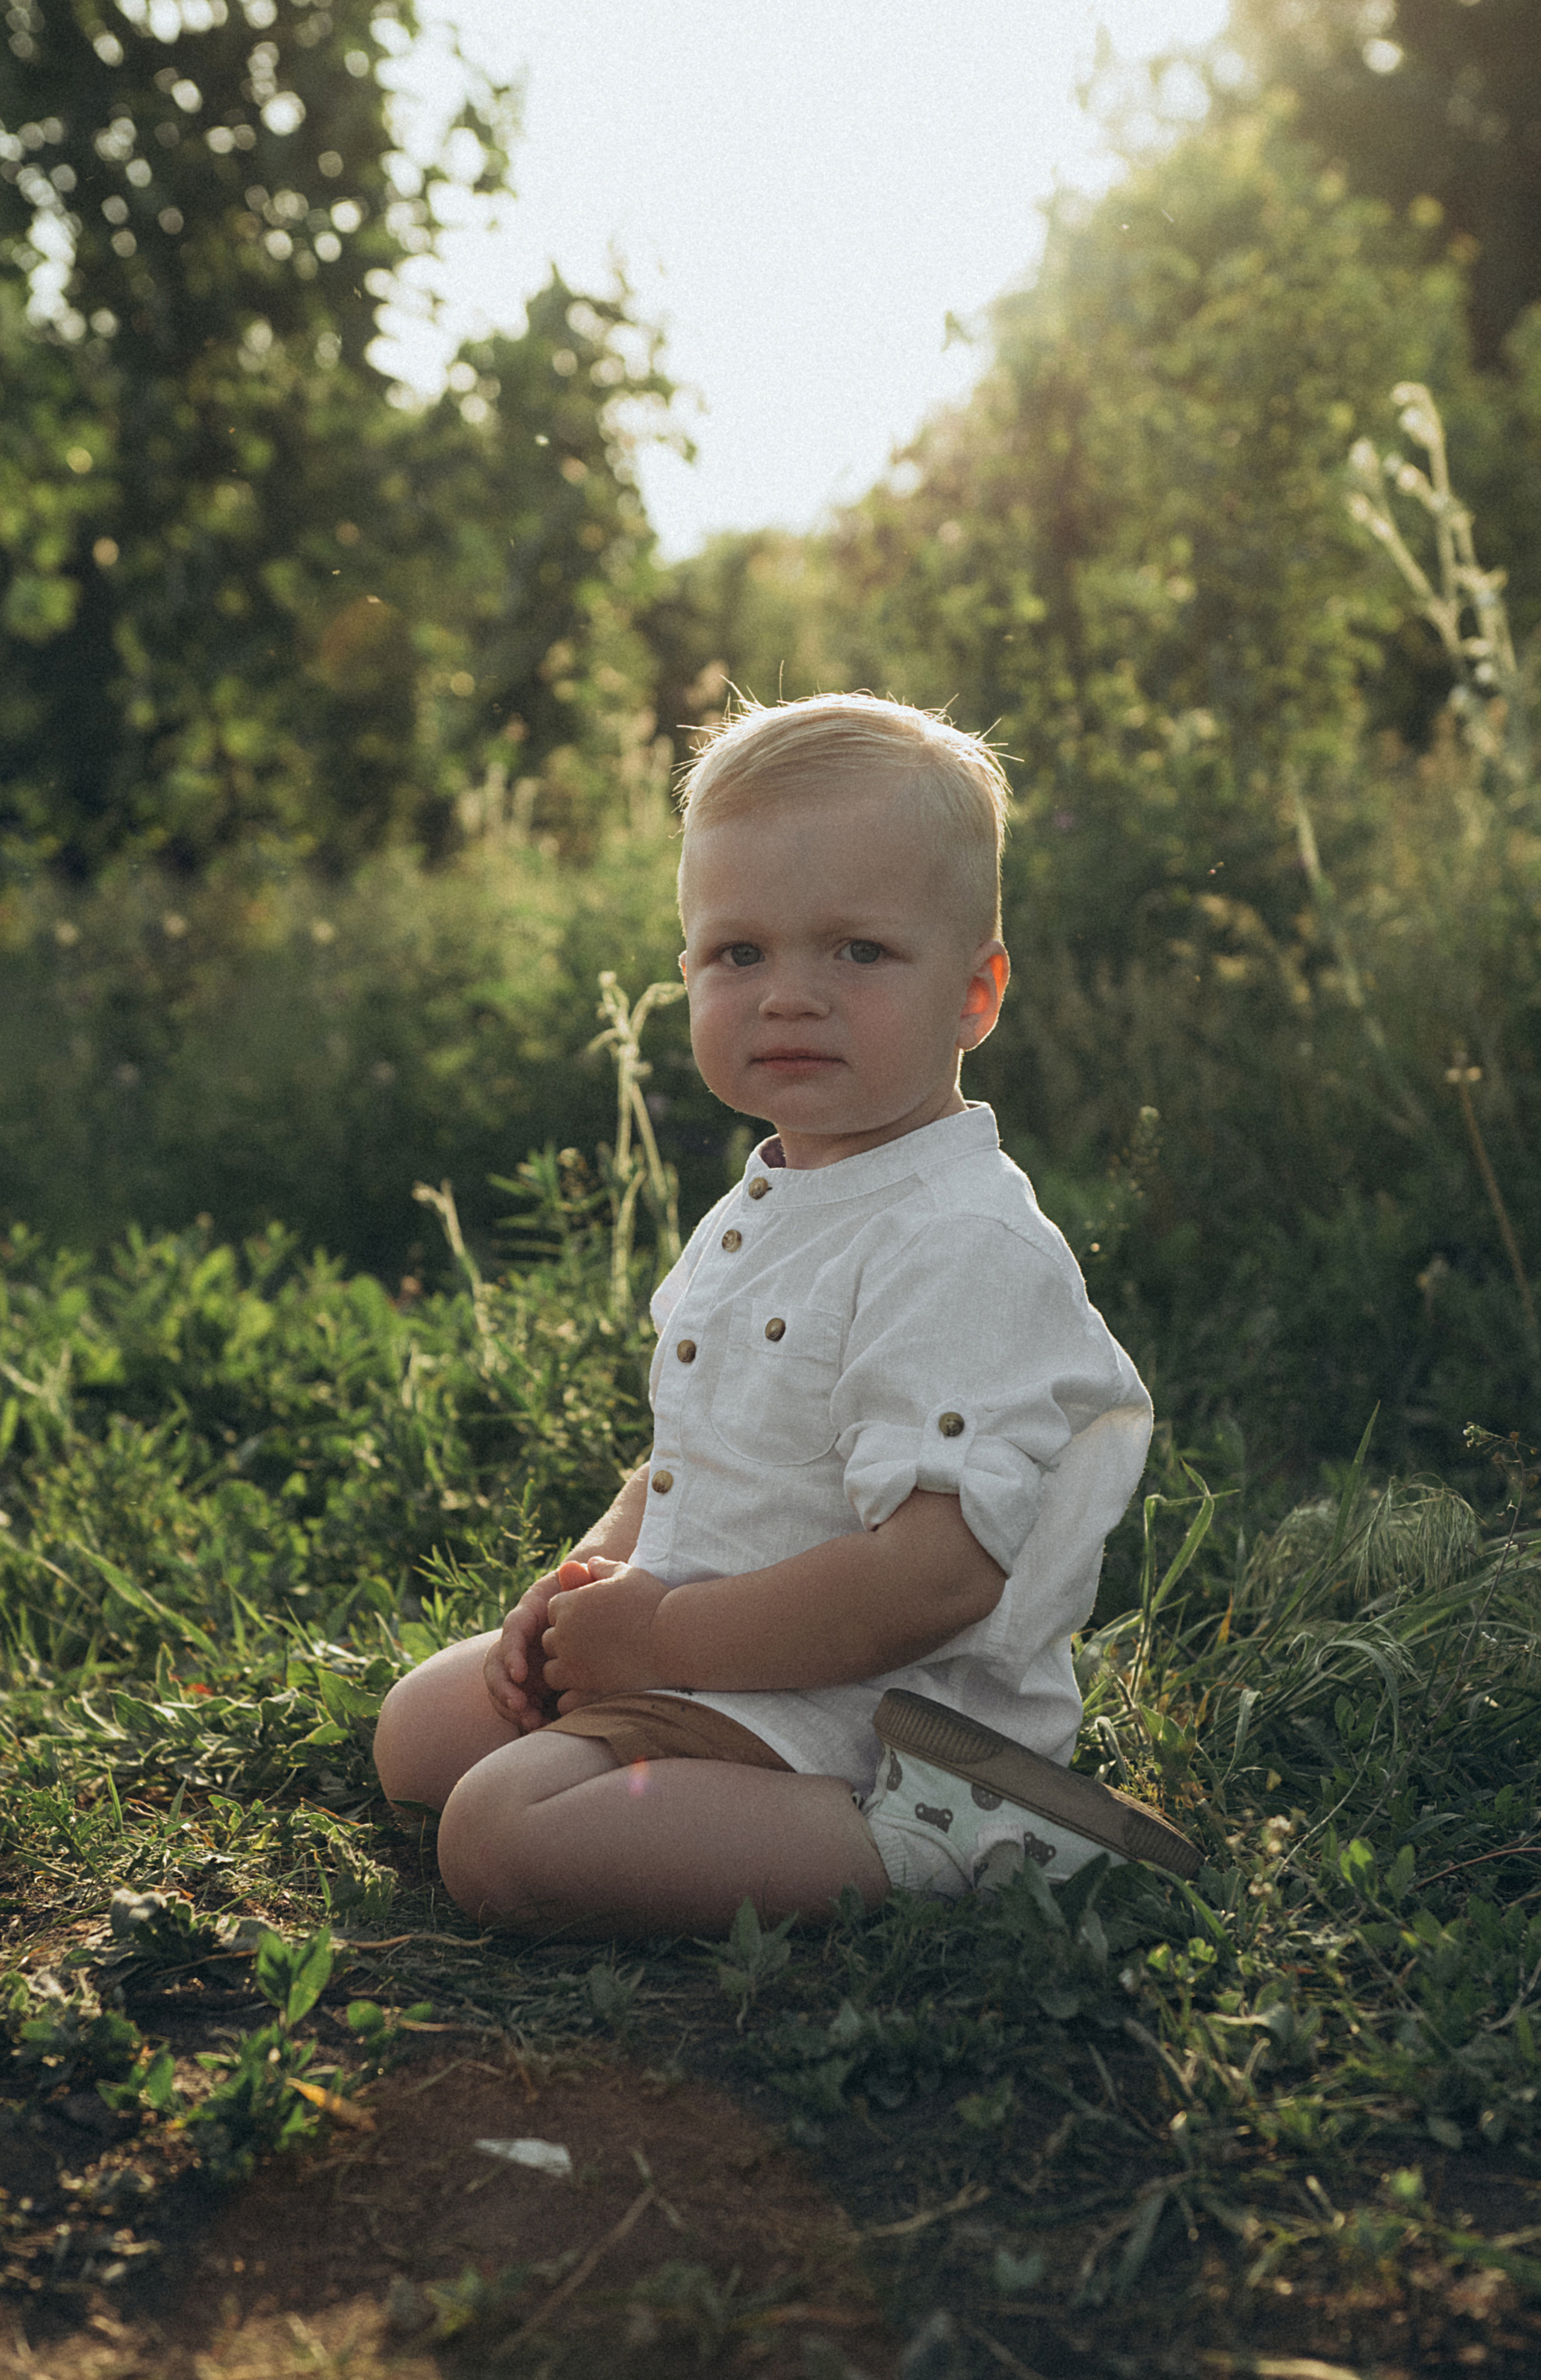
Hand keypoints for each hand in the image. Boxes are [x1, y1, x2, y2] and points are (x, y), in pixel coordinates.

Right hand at [483, 1558, 593, 1726]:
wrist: (593, 1607)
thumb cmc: (589, 1591)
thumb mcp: (584, 1581)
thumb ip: (578, 1578)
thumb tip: (574, 1569)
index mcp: (530, 1611)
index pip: (512, 1629)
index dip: (511, 1652)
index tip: (520, 1674)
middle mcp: (520, 1637)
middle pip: (496, 1663)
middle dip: (503, 1687)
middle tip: (521, 1706)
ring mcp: (523, 1660)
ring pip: (504, 1685)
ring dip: (512, 1705)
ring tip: (533, 1720)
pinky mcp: (531, 1680)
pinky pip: (520, 1700)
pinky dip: (527, 1713)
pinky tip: (542, 1724)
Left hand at [541, 1560, 674, 1711]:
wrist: (673, 1637)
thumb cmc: (653, 1601)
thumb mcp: (628, 1575)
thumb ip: (604, 1568)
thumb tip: (592, 1563)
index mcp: (569, 1604)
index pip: (553, 1611)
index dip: (570, 1614)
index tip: (590, 1619)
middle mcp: (564, 1635)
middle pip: (549, 1641)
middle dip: (566, 1642)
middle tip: (593, 1644)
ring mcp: (573, 1665)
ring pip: (551, 1671)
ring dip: (567, 1670)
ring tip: (592, 1668)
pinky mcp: (587, 1690)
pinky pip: (565, 1699)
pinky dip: (573, 1696)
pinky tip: (593, 1689)